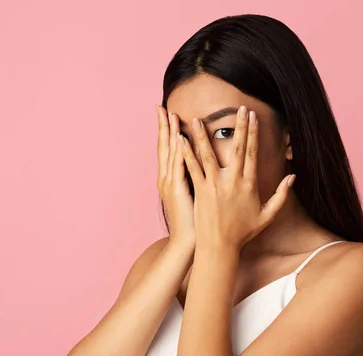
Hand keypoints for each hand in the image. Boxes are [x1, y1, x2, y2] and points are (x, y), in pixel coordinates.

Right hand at [156, 105, 194, 247]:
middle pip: (164, 146)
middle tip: (161, 107)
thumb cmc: (193, 220)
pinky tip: (179, 138)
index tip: (167, 113)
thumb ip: (192, 179)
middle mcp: (167, 178)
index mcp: (171, 178)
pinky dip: (178, 152)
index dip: (167, 131)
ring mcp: (171, 183)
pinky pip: (179, 166)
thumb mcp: (191, 196)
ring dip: (171, 133)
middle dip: (163, 126)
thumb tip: (201, 165)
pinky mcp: (178, 190)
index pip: (168, 149)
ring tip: (170, 115)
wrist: (187, 242)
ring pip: (171, 152)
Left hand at [177, 106, 295, 250]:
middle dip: (238, 126)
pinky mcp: (199, 190)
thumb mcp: (267, 215)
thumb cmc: (243, 232)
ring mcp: (214, 185)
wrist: (219, 246)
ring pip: (209, 154)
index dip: (253, 132)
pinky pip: (192, 168)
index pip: (253, 152)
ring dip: (204, 135)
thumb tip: (293, 176)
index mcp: (249, 184)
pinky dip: (186, 153)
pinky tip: (180, 140)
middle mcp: (232, 181)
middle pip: (237, 148)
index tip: (252, 116)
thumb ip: (281, 195)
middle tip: (239, 108)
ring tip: (199, 118)